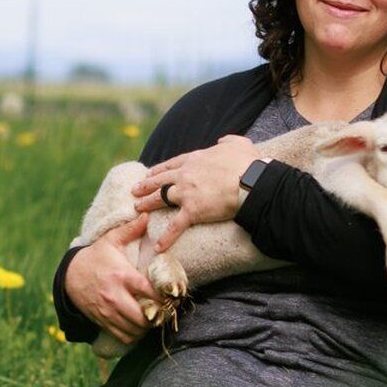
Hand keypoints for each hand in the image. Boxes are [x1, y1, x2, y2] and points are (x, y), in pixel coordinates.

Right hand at [63, 213, 156, 343]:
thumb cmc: (95, 257)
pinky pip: (124, 336)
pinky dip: (135, 335)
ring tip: (155, 317)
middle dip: (158, 316)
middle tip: (166, 310)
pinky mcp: (103, 321)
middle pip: (144, 317)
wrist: (69, 276)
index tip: (172, 296)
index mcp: (121, 276)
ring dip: (148, 327)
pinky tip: (140, 325)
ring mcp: (108, 312)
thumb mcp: (110, 240)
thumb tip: (147, 216)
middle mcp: (115, 296)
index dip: (165, 297)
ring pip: (135, 329)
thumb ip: (130, 229)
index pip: (149, 291)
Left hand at [131, 135, 257, 242]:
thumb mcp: (238, 143)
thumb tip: (222, 141)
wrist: (251, 181)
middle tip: (135, 190)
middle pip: (160, 180)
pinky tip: (157, 246)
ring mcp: (186, 193)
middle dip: (146, 185)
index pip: (171, 164)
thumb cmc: (247, 163)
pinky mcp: (192, 211)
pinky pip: (175, 226)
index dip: (159, 169)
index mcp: (195, 159)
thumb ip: (227, 140)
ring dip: (147, 203)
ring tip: (137, 208)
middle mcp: (185, 175)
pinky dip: (166, 237)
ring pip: (160, 198)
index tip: (150, 173)